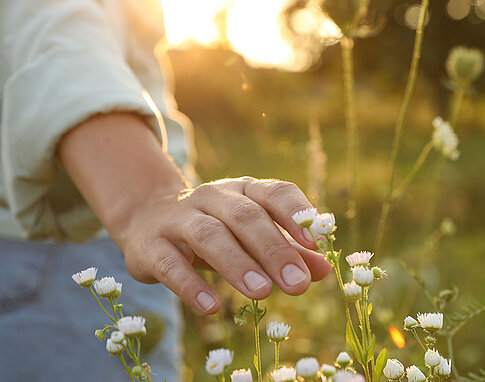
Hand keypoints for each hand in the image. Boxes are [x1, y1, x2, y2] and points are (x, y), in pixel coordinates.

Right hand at [58, 113, 330, 314]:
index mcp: (243, 190)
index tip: (315, 245)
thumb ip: (286, 250)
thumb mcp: (250, 235)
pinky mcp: (151, 245)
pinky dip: (190, 285)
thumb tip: (325, 270)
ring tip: (262, 292)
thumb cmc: (214, 229)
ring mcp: (179, 218)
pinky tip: (211, 307)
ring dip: (237, 263)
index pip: (274, 192)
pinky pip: (171, 263)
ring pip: (209, 235)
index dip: (295, 215)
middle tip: (296, 284)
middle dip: (273, 250)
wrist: (146, 219)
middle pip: (245, 217)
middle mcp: (212, 196)